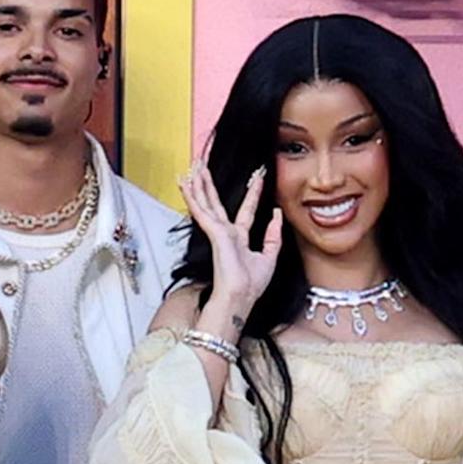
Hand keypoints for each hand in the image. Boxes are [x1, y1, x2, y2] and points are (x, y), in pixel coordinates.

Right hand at [179, 160, 282, 316]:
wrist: (241, 297)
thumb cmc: (252, 285)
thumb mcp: (270, 256)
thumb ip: (273, 235)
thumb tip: (276, 214)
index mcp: (239, 239)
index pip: (246, 211)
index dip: (252, 194)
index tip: (258, 179)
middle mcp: (226, 234)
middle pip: (216, 203)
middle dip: (210, 185)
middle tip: (205, 166)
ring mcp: (218, 233)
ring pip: (206, 203)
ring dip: (199, 185)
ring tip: (193, 167)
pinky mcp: (214, 234)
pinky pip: (201, 211)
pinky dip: (193, 197)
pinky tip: (185, 184)